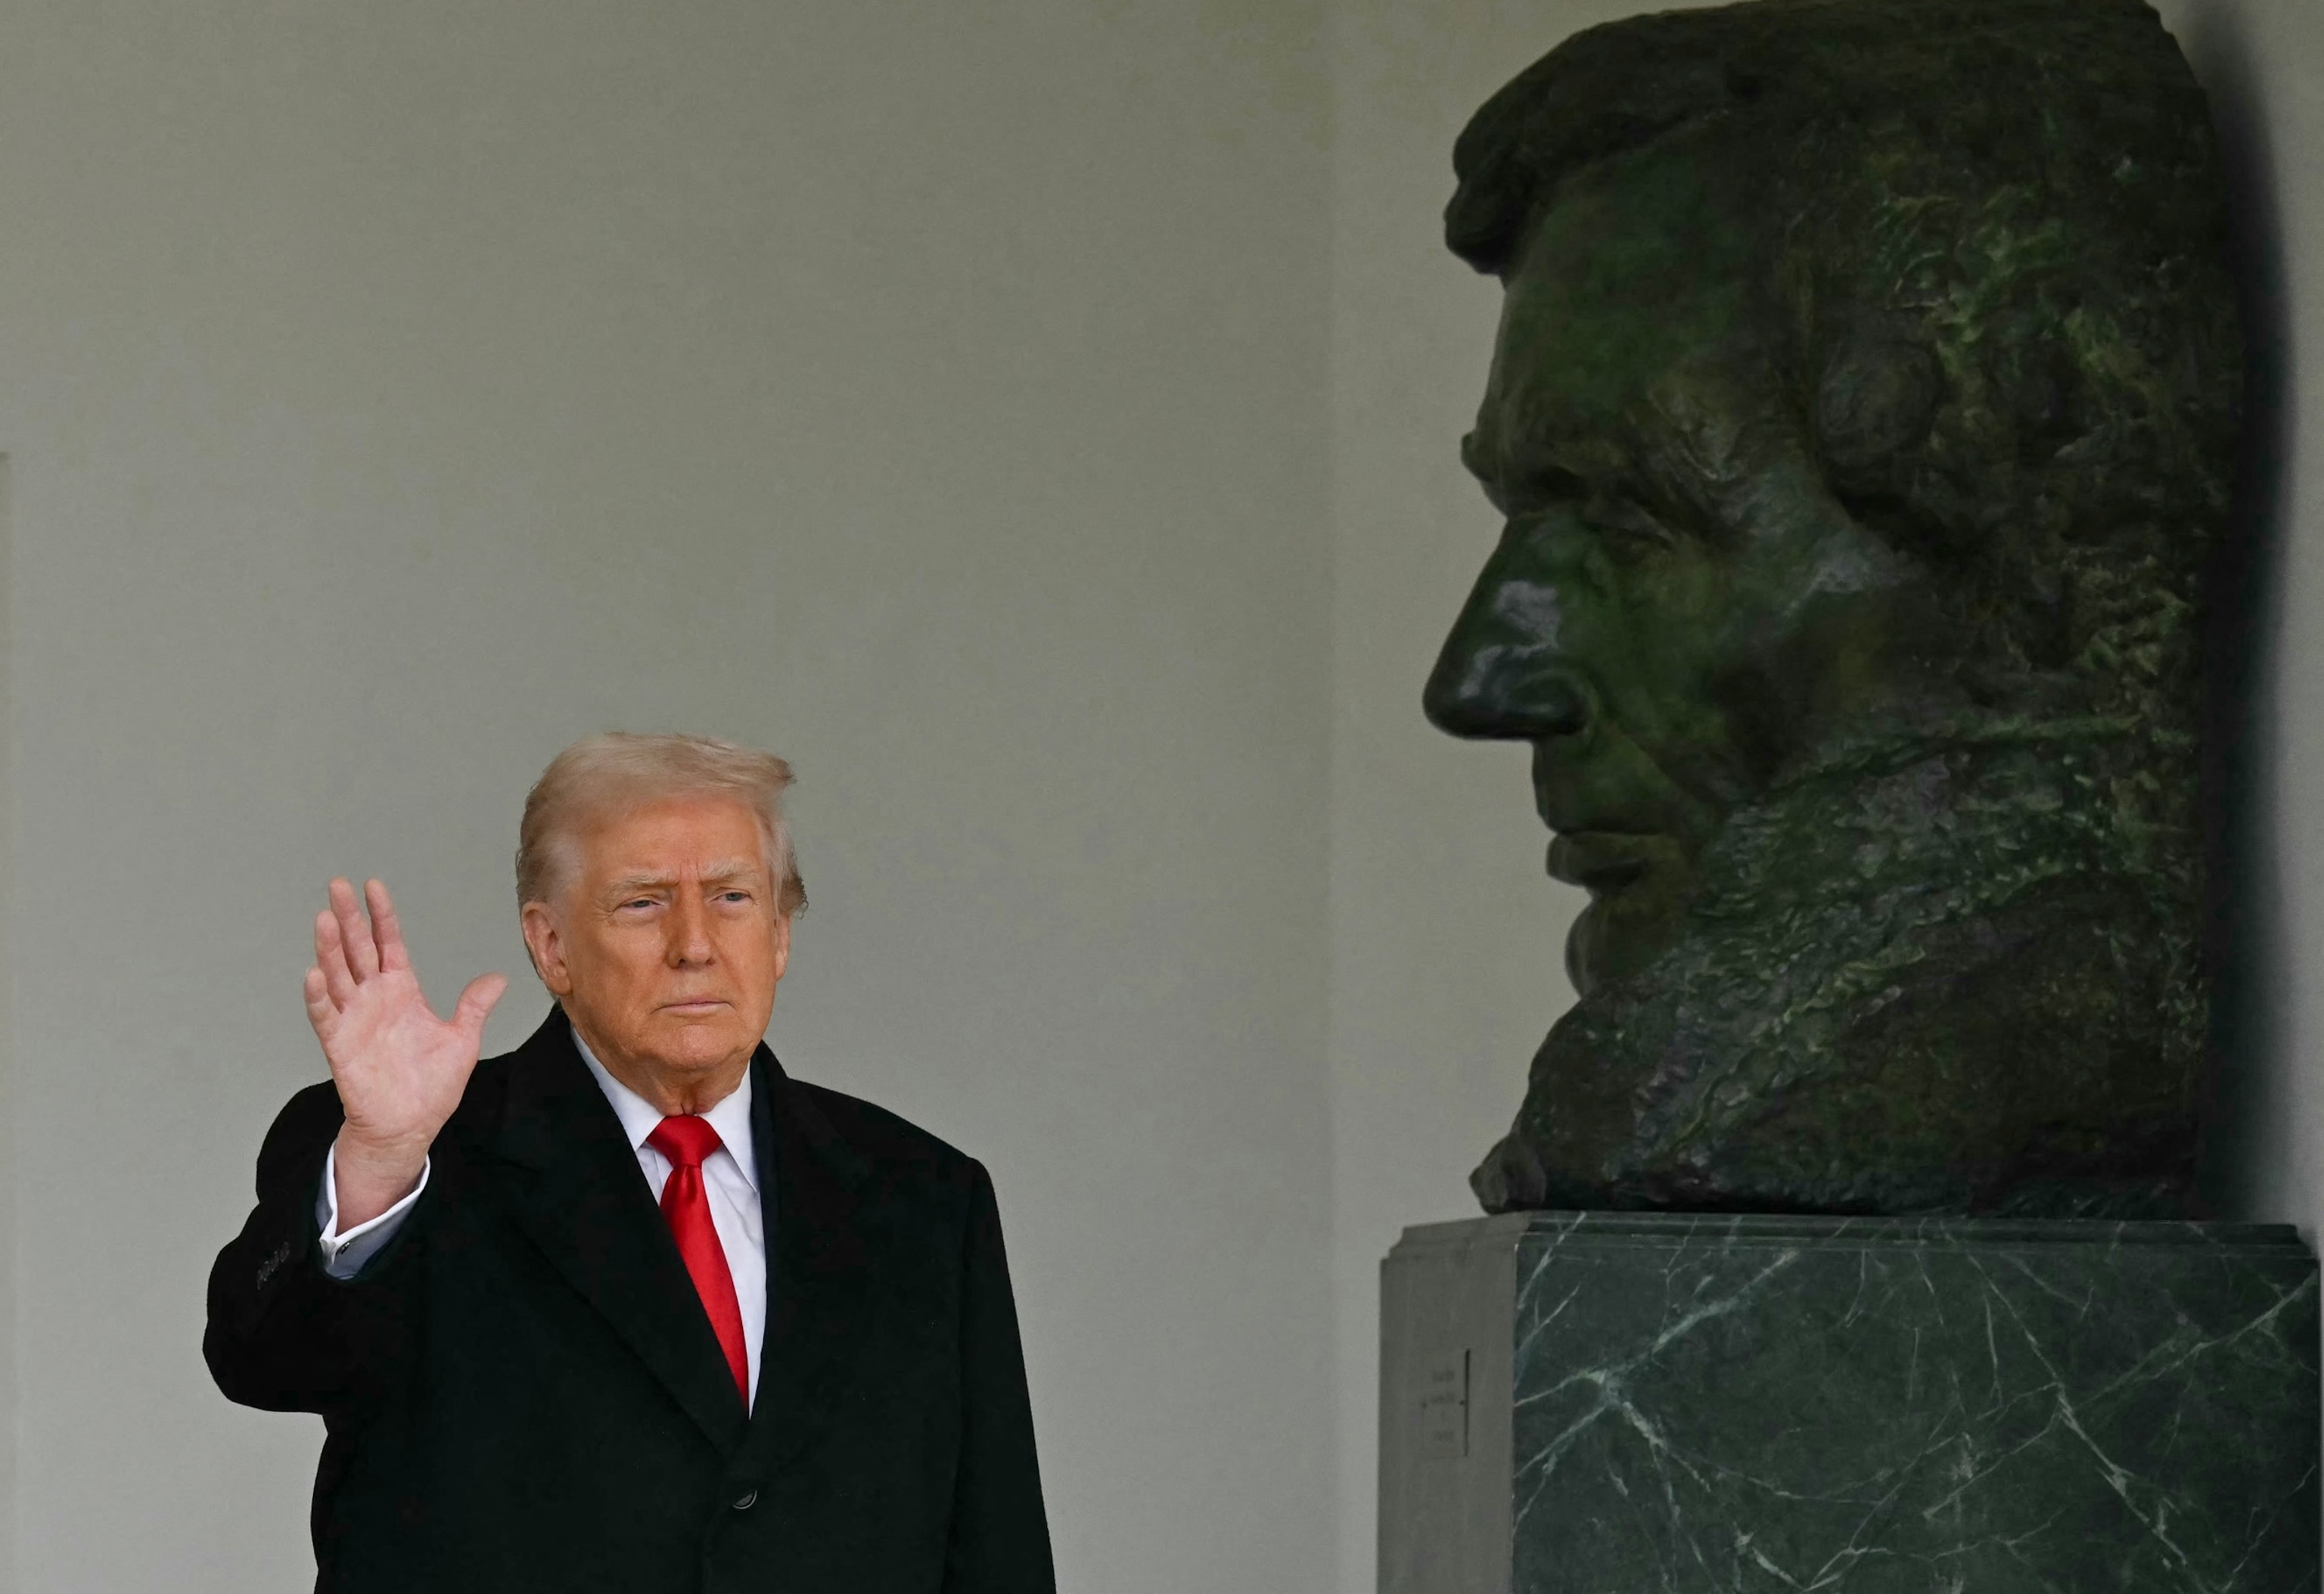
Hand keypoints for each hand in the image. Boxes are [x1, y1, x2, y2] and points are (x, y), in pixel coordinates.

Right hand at [305, 877, 506, 1227]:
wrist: (410, 1125)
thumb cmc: (431, 1086)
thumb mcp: (462, 1040)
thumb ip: (473, 1006)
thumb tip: (497, 979)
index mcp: (402, 992)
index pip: (388, 944)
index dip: (381, 916)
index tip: (374, 886)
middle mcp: (374, 999)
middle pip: (358, 949)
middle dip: (349, 918)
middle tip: (338, 885)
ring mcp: (355, 1020)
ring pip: (339, 975)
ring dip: (330, 948)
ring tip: (325, 918)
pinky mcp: (341, 1045)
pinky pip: (327, 1016)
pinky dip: (320, 997)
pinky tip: (314, 974)